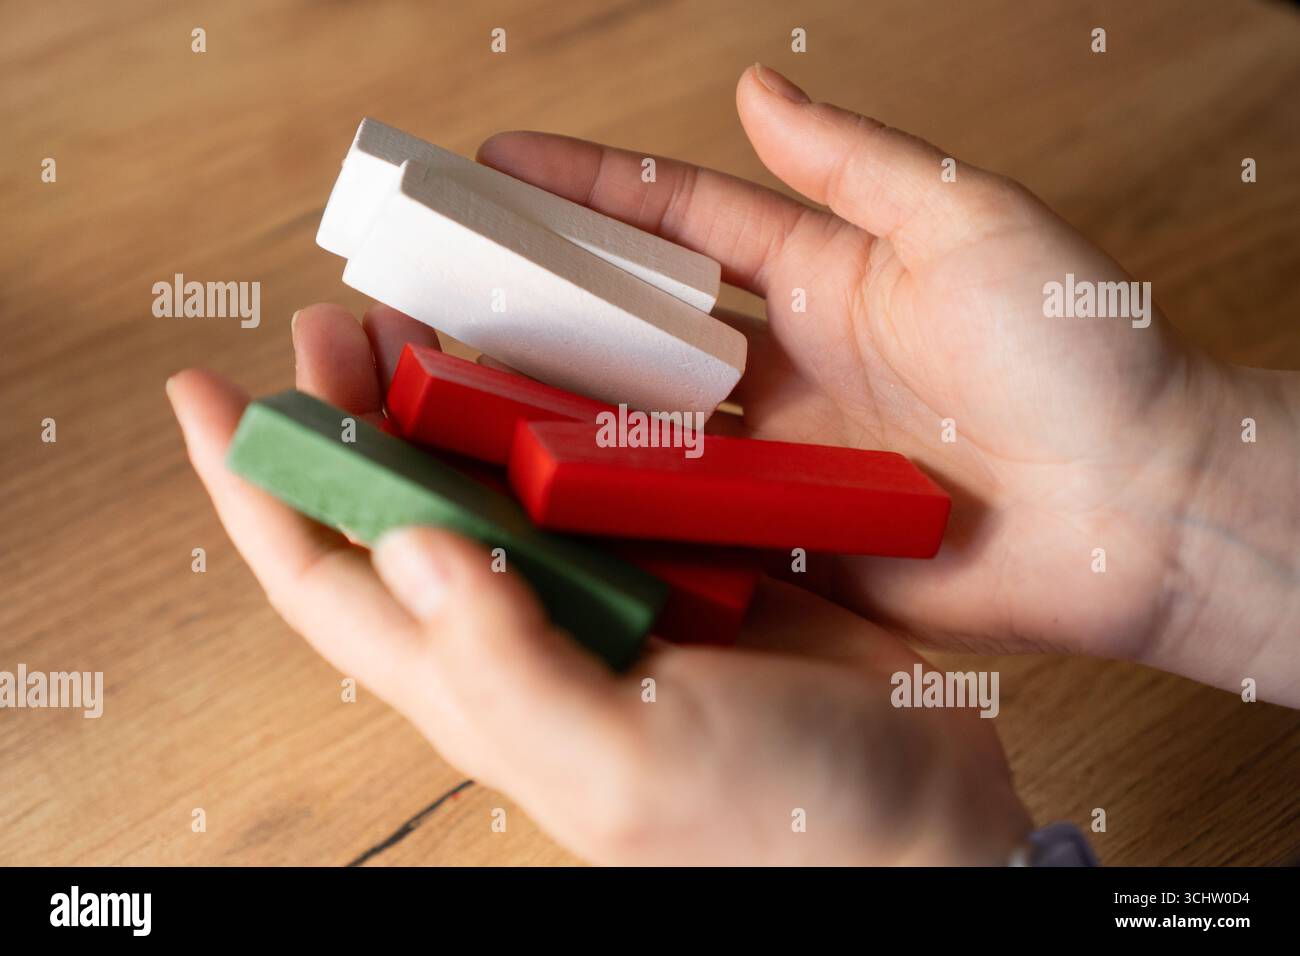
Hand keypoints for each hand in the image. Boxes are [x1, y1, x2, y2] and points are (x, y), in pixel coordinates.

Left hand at [166, 304, 1029, 864]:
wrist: (910, 820)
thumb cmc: (768, 822)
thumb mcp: (622, 758)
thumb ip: (502, 663)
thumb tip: (400, 541)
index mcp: (480, 681)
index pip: (324, 581)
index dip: (255, 489)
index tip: (207, 391)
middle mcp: (523, 625)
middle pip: (398, 506)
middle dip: (348, 414)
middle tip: (338, 320)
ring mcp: (603, 586)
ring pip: (494, 472)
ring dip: (452, 392)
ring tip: (429, 314)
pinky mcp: (680, 557)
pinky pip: (599, 466)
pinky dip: (572, 402)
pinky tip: (570, 352)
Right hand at [477, 65, 1299, 701]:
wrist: (1139, 506)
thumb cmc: (1075, 349)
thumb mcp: (966, 218)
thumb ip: (852, 164)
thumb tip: (756, 88)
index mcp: (820, 277)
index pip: (675, 223)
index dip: (586, 191)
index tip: (496, 163)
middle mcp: (783, 366)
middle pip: (634, 326)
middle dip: (536, 299)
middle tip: (437, 280)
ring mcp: (778, 458)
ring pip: (639, 426)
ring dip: (552, 405)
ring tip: (449, 384)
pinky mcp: (788, 540)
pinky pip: (684, 520)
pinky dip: (615, 508)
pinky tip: (534, 496)